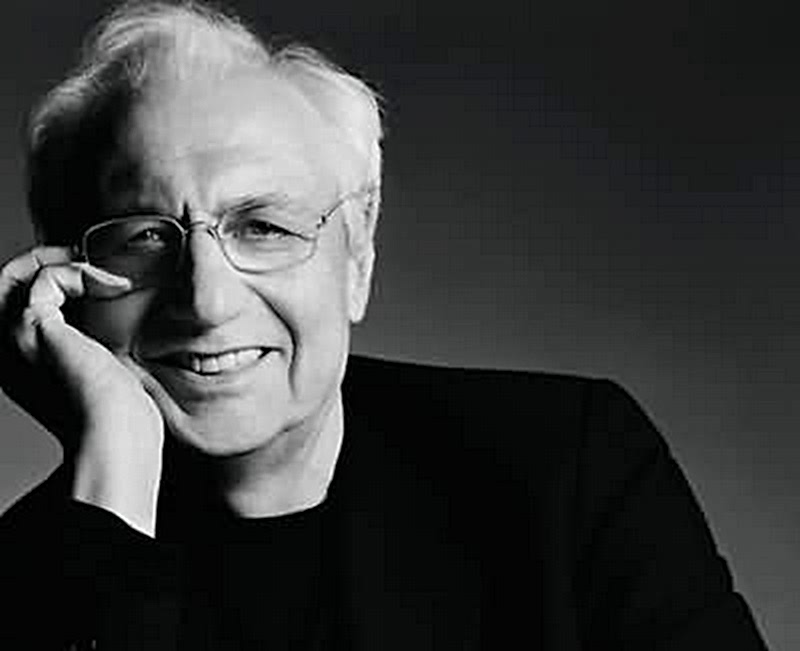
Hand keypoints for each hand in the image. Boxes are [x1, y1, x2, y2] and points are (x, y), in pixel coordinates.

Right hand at [0, 247, 163, 534]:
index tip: (93, 278)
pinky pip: (46, 279)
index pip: (18, 305)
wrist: (116, 436)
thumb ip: (94, 344)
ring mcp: (13, 340)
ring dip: (60, 261)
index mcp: (22, 363)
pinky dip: (82, 273)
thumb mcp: (103, 370)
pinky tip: (116, 287)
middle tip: (88, 262)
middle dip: (46, 262)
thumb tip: (117, 312)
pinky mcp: (33, 329)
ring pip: (15, 275)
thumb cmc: (120, 416)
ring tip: (100, 271)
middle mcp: (7, 352)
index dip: (51, 281)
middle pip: (6, 284)